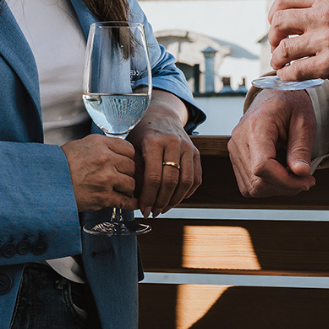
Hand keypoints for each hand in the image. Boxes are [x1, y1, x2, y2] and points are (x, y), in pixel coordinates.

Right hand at [61, 134, 136, 211]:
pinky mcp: (103, 197)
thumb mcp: (83, 144)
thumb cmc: (63, 163)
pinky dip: (131, 203)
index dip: (130, 157)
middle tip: (124, 177)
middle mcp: (106, 159)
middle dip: (129, 173)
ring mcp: (106, 179)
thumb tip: (116, 150)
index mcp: (101, 144)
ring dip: (128, 188)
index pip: (129, 149)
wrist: (49, 182)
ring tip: (122, 189)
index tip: (128, 162)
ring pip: (131, 184)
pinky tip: (132, 203)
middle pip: (132, 167)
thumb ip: (103, 146)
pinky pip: (124, 201)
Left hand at [129, 90, 200, 217]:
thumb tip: (135, 198)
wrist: (161, 116)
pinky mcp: (196, 152)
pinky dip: (187, 193)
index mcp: (154, 141)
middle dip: (161, 202)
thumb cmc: (142, 134)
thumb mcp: (132, 147)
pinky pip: (196, 178)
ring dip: (175, 200)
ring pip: (186, 181)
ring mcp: (187, 146)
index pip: (153, 177)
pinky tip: (175, 199)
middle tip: (153, 212)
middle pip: (170, 181)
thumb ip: (135, 170)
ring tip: (163, 208)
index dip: (148, 197)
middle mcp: (173, 142)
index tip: (143, 209)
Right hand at [228, 89, 316, 197]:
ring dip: (276, 189)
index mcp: (256, 125)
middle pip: (256, 181)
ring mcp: (234, 148)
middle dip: (285, 187)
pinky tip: (281, 174)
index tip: (307, 179)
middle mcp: (239, 138)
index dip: (286, 181)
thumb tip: (301, 173)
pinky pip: (248, 184)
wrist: (274, 96)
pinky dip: (267, 185)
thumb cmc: (290, 104)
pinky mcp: (235, 156)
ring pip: (251, 188)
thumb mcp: (304, 121)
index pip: (262, 167)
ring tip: (294, 175)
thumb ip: (301, 148)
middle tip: (306, 178)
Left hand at [268, 0, 328, 89]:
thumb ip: (324, 9)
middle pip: (279, 21)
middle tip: (276, 45)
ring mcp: (326, 39)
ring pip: (283, 47)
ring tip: (280, 64)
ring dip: (277, 58)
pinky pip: (295, 70)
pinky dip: (287, 75)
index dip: (274, 11)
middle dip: (272, 36)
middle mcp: (324, 15)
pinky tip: (291, 76)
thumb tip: (299, 19)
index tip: (274, 22)